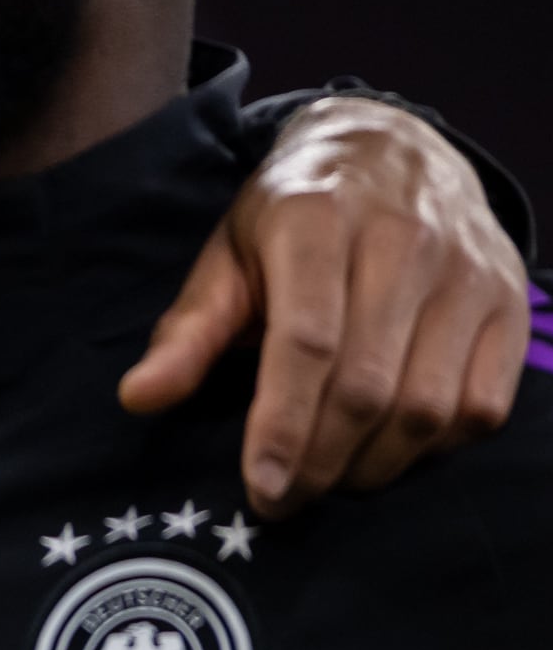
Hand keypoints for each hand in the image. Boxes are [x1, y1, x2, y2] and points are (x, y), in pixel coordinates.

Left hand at [123, 95, 522, 511]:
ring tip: (330, 480)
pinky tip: (390, 449)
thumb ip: (189, 330)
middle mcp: (405, 240)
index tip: (260, 486)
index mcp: (317, 221)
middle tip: (282, 499)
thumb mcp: (228, 256)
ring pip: (429, 404)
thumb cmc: (293, 218)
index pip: (306, 342)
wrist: (393, 150)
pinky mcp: (510, 301)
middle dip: (321, 460)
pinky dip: (437, 447)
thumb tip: (139, 399)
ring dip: (376, 464)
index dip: (283, 425)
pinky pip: (483, 402)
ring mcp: (468, 272)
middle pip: (367, 386)